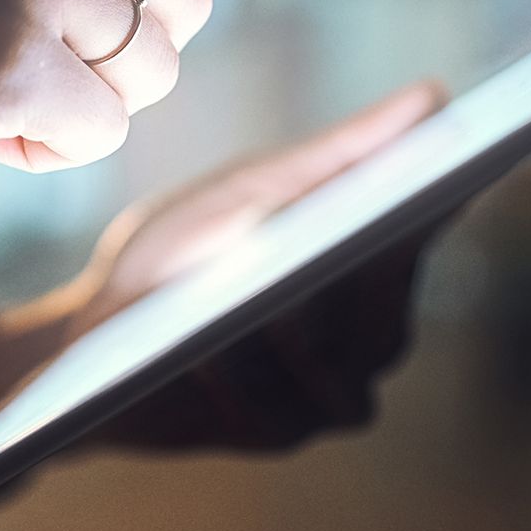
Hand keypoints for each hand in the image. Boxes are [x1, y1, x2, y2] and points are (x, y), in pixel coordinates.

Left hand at [66, 81, 447, 450]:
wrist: (90, 334)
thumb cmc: (179, 250)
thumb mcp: (251, 189)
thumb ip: (341, 153)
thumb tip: (435, 97)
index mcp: (365, 274)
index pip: (419, 247)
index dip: (435, 219)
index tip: (440, 183)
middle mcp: (358, 345)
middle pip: (387, 326)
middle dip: (368, 287)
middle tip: (356, 244)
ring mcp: (317, 397)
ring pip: (341, 379)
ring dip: (298, 340)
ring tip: (268, 301)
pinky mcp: (267, 433)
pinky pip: (275, 414)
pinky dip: (241, 378)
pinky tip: (205, 348)